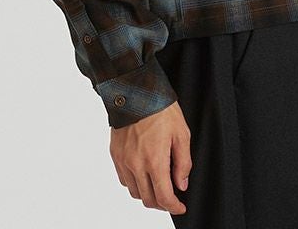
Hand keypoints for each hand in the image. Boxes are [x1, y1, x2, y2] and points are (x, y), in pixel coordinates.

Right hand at [109, 100, 191, 214]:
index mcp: (154, 160)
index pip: (163, 197)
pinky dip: (134, 182)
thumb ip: (183, 162)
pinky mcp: (115, 154)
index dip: (174, 207)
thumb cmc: (161, 108)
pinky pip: (123, 179)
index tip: (180, 206)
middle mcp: (136, 165)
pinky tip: (143, 173)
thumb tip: (181, 184)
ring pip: (134, 192)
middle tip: (171, 196)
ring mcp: (123, 160)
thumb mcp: (182, 133)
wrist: (136, 90)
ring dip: (147, 194)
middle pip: (148, 199)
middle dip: (162, 203)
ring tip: (157, 184)